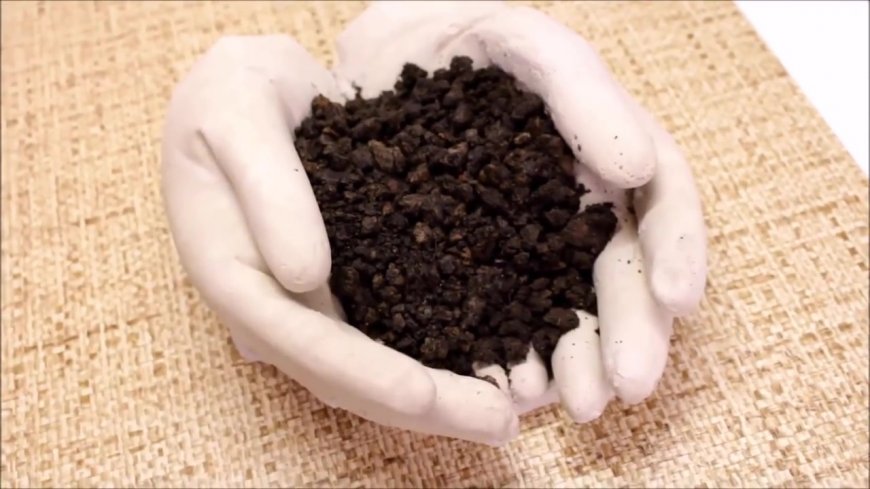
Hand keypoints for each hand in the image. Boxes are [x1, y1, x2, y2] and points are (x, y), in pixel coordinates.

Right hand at [160, 35, 518, 445]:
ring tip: (504, 414)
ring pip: (366, 371)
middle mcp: (267, 307)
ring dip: (433, 399)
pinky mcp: (335, 290)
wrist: (247, 93)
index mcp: (231, 274)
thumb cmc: (233, 94)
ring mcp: (300, 306)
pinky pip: (384, 336)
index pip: (300, 340)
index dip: (365, 373)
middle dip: (419, 407)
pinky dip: (431, 360)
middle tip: (499, 425)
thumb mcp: (237, 112)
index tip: (426, 395)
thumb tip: (305, 275)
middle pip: (341, 376)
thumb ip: (268, 189)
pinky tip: (485, 365)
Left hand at [334, 1, 707, 420]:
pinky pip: (495, 323)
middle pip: (618, 276)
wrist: (366, 67)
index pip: (659, 208)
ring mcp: (519, 249)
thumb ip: (582, 91)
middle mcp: (570, 211)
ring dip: (578, 362)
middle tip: (624, 387)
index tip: (677, 299)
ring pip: (565, 312)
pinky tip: (506, 389)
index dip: (675, 254)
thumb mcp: (521, 43)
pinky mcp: (465, 275)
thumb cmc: (455, 39)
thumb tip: (636, 170)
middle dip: (631, 333)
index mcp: (600, 156)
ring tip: (573, 404)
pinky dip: (507, 359)